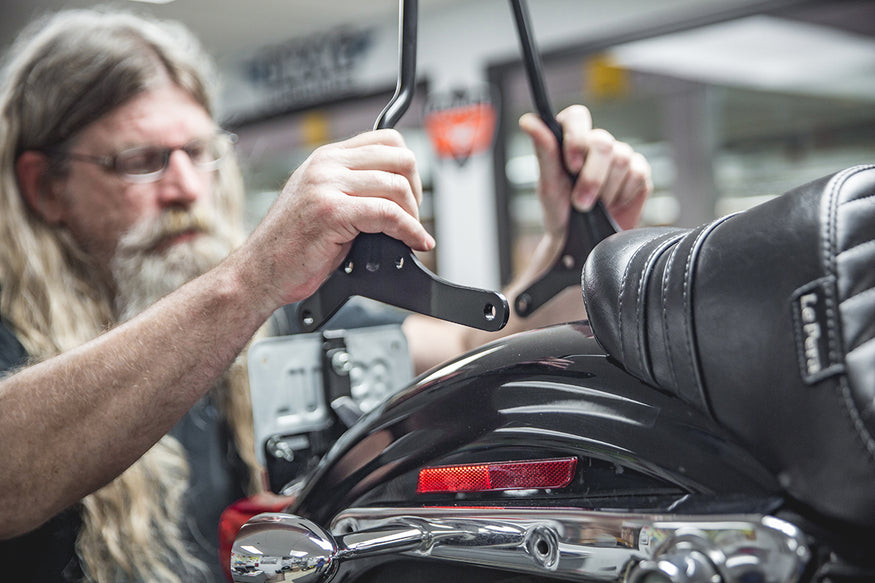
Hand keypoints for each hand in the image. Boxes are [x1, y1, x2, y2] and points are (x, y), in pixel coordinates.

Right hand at [243, 129, 434, 305]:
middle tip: (412, 218)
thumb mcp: (323, 203)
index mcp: (326, 158)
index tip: (410, 195)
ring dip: (414, 216)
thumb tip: (398, 195)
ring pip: (397, 186)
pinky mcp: (331, 212)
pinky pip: (388, 214)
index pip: (386, 139)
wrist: (259, 272)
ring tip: (410, 234)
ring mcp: (326, 185)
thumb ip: (353, 189)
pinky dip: (410, 231)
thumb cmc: (290, 246)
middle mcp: (326, 165)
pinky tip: (414, 243)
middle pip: (399, 158)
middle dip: (416, 191)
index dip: (408, 168)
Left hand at [519, 104, 651, 233]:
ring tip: (594, 206)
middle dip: (591, 178)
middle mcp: (596, 144)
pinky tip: (613, 204)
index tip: (572, 166)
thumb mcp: (547, 185)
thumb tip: (528, 121)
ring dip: (605, 191)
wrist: (580, 242)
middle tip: (580, 203)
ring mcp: (620, 156)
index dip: (577, 138)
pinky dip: (622, 195)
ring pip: (621, 159)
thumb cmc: (560, 211)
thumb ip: (543, 151)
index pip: (577, 116)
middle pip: (603, 142)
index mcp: (570, 139)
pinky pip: (637, 174)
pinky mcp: (638, 172)